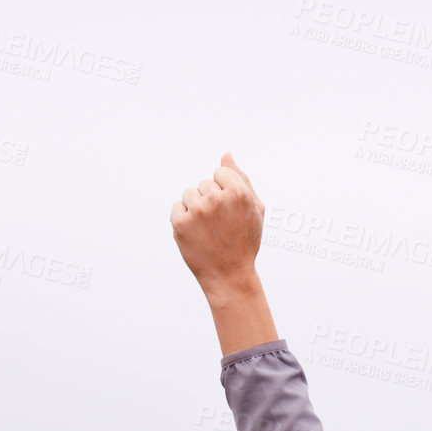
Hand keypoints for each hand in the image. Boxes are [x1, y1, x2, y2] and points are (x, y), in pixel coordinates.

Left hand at [170, 151, 265, 294]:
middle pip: (204, 184)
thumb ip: (241, 179)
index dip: (225, 192)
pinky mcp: (181, 223)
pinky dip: (184, 220)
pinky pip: (177, 208)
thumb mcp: (254, 211)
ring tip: (208, 231)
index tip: (231, 213)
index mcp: (238, 193)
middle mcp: (217, 199)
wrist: (230, 276)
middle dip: (211, 201)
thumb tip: (226, 154)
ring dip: (196, 209)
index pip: (220, 173)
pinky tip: (197, 235)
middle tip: (221, 226)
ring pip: (189, 194)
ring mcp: (197, 211)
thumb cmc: (244, 242)